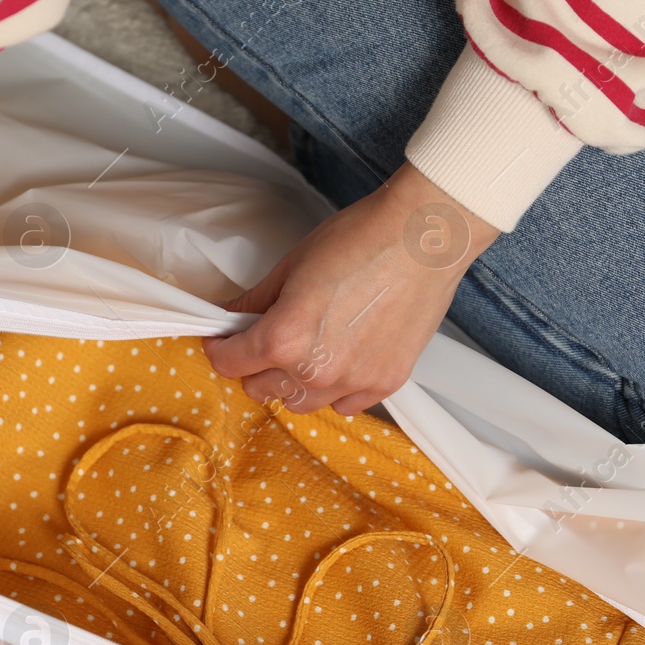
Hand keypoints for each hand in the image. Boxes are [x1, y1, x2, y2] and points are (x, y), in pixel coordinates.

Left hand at [203, 162, 499, 414]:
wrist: (423, 239)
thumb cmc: (361, 240)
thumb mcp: (291, 265)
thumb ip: (255, 300)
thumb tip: (229, 317)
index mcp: (283, 339)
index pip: (229, 364)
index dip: (221, 347)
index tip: (224, 339)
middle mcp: (315, 371)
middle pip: (260, 390)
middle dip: (255, 366)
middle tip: (267, 339)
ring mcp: (352, 382)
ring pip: (300, 403)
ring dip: (293, 383)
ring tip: (307, 351)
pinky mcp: (385, 383)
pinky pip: (345, 405)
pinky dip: (336, 389)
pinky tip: (341, 360)